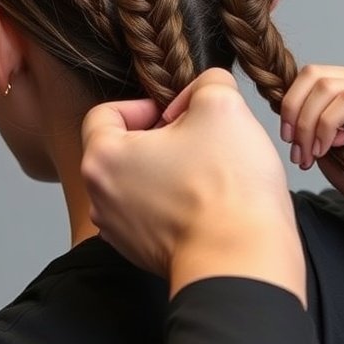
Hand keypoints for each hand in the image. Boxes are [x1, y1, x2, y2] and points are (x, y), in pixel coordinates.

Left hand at [82, 68, 304, 302]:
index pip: (106, 113)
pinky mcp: (142, 254)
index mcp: (103, 158)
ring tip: (206, 172)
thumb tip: (200, 94)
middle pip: (121, 149)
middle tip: (198, 139)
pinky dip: (173, 204)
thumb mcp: (222, 104)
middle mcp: (100, 197)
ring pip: (137, 182)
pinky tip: (207, 203)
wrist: (243, 260)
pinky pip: (151, 214)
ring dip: (167, 171)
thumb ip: (206, 83)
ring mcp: (118, 231)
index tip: (176, 113)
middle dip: (159, 138)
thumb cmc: (227, 187)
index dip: (144, 104)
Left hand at [280, 65, 343, 220]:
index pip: (310, 74)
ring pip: (328, 88)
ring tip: (309, 154)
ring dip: (309, 124)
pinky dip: (328, 126)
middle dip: (296, 113)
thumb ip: (308, 117)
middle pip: (315, 76)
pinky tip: (326, 149)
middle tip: (295, 148)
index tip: (286, 136)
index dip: (290, 101)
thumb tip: (285, 105)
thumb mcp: (323, 140)